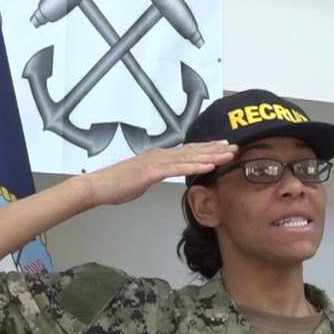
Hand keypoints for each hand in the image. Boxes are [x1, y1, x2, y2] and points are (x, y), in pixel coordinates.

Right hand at [81, 141, 237, 205]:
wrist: (98, 186)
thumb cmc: (118, 184)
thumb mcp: (144, 177)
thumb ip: (158, 173)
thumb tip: (168, 173)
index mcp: (159, 156)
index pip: (188, 151)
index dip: (207, 148)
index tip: (224, 146)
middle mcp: (160, 155)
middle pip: (193, 151)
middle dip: (215, 149)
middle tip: (235, 146)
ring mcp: (156, 162)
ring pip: (189, 158)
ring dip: (211, 156)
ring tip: (228, 154)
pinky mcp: (152, 172)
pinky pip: (177, 169)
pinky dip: (195, 166)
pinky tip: (208, 166)